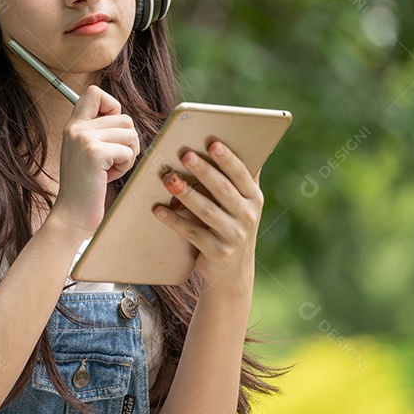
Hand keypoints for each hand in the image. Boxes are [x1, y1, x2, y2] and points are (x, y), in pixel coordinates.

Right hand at [50, 86, 139, 237]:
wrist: (71, 215)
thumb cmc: (84, 187)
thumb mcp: (86, 152)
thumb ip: (97, 132)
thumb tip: (123, 118)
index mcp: (73, 126)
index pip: (93, 92)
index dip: (112, 107)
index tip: (110, 131)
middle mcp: (76, 128)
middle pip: (124, 118)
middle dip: (127, 142)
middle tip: (112, 161)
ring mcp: (84, 139)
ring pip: (130, 134)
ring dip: (127, 155)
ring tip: (109, 169)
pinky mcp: (95, 153)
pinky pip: (128, 151)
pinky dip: (125, 167)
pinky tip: (107, 177)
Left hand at [152, 141, 261, 293]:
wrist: (232, 272)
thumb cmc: (231, 224)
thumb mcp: (241, 203)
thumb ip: (237, 177)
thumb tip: (227, 141)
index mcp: (254, 198)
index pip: (241, 174)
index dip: (227, 158)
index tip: (212, 142)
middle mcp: (248, 216)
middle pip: (223, 189)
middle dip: (203, 170)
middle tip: (185, 154)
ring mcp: (234, 236)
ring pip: (207, 210)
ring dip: (186, 193)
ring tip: (169, 179)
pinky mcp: (217, 252)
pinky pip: (192, 233)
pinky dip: (174, 221)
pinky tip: (158, 210)